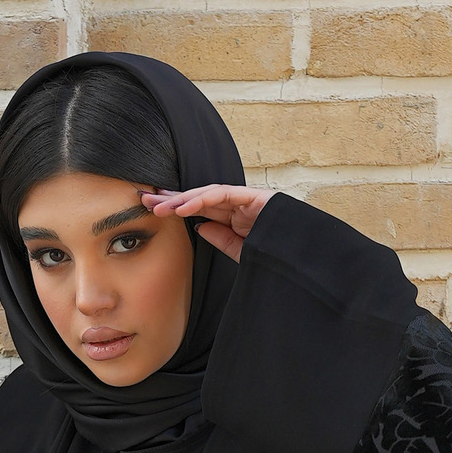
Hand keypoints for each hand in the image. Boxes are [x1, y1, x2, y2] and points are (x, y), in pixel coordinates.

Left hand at [142, 183, 266, 261]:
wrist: (307, 259)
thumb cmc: (277, 257)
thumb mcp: (243, 253)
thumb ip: (222, 240)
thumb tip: (199, 227)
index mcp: (235, 218)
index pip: (200, 210)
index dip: (176, 208)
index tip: (153, 211)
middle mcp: (239, 205)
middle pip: (199, 198)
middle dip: (171, 199)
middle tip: (144, 200)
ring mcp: (247, 199)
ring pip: (207, 193)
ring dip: (181, 199)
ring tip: (159, 207)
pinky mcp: (255, 197)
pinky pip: (223, 194)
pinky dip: (202, 199)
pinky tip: (183, 207)